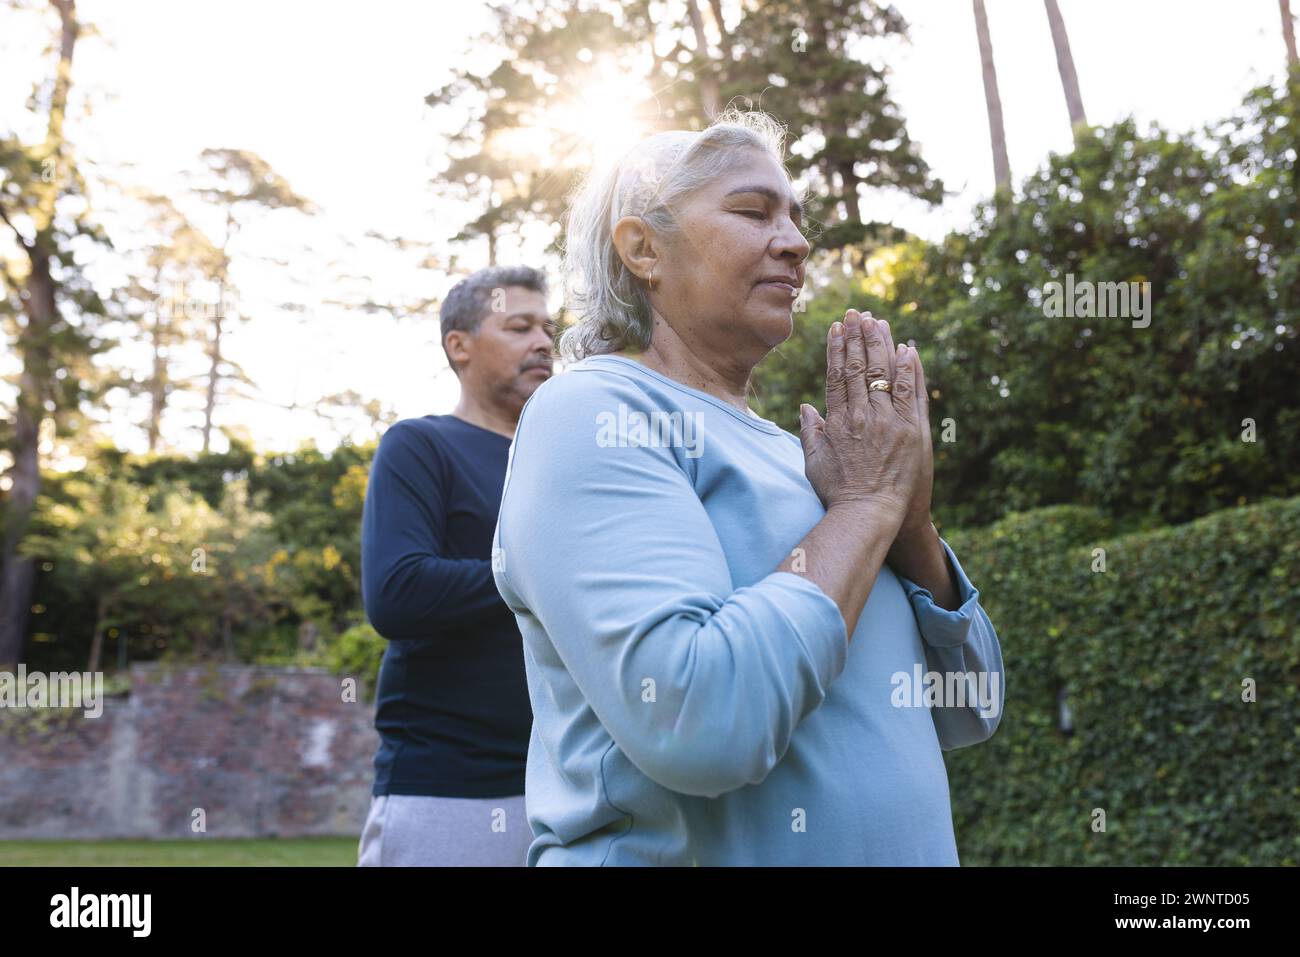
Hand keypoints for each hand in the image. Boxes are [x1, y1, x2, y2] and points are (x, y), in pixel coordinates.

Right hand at [798, 310, 924, 527]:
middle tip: (858, 313)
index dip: (837, 348)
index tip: (838, 327)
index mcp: (837, 421)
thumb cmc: (838, 494)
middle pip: (858, 367)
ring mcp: (888, 422)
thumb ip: (811, 432)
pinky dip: (910, 369)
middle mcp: (862, 416)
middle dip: (858, 336)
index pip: (836, 375)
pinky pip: (912, 392)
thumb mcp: (814, 462)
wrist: (868, 515)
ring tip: (880, 321)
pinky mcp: (912, 431)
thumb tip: (806, 407)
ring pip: (884, 373)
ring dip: (882, 344)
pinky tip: (908, 349)